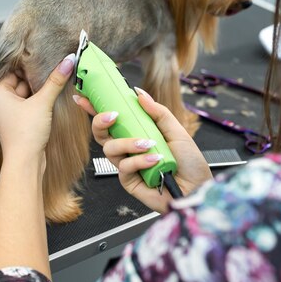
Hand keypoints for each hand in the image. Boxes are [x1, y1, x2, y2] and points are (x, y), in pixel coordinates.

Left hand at [0, 54, 75, 160]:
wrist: (25, 162)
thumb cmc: (25, 134)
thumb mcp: (42, 102)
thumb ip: (55, 80)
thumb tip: (67, 61)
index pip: (12, 71)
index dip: (27, 65)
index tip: (42, 58)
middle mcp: (1, 103)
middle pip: (20, 82)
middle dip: (36, 77)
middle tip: (53, 68)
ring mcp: (11, 114)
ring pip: (27, 95)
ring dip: (40, 90)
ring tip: (56, 82)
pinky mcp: (20, 123)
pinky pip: (30, 106)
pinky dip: (40, 102)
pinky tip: (52, 98)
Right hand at [74, 88, 211, 212]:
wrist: (197, 188)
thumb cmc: (189, 163)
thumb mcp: (177, 131)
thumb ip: (158, 112)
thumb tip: (139, 93)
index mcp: (137, 134)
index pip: (111, 120)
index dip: (95, 109)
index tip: (83, 98)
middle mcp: (129, 149)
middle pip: (101, 134)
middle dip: (100, 122)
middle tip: (112, 116)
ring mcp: (127, 165)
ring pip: (110, 149)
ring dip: (128, 143)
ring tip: (148, 144)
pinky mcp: (129, 181)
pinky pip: (123, 167)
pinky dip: (139, 161)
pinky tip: (154, 160)